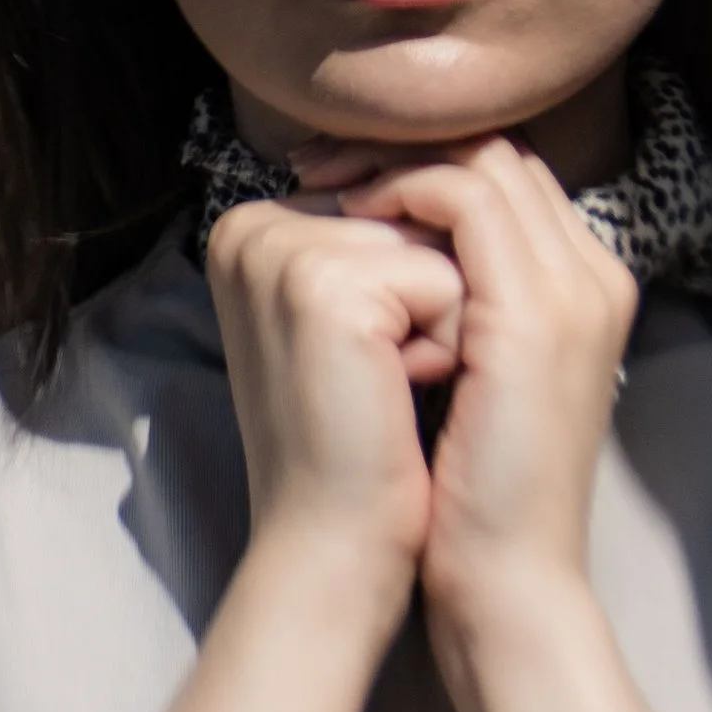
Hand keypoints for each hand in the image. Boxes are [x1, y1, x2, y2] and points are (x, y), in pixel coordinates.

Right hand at [204, 190, 465, 633]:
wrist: (342, 546)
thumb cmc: (366, 442)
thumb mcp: (369, 319)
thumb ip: (385, 233)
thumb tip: (459, 165)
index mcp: (257, 227)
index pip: (398, 191)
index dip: (426, 277)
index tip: (372, 358)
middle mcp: (252, 225)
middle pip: (421, 206)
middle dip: (441, 294)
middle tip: (382, 381)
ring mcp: (280, 251)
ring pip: (440, 239)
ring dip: (451, 319)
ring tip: (391, 388)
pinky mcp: (322, 285)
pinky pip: (446, 279)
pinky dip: (448, 345)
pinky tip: (396, 399)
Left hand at [336, 141, 635, 641]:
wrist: (507, 581)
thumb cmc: (467, 496)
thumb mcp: (465, 381)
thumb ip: (449, 313)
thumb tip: (371, 256)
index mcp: (582, 292)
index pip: (507, 180)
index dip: (423, 161)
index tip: (339, 176)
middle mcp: (592, 277)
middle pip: (501, 153)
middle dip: (405, 143)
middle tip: (320, 161)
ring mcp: (573, 290)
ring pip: (484, 159)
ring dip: (394, 161)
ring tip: (326, 188)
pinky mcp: (534, 314)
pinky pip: (466, 201)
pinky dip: (402, 194)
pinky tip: (349, 221)